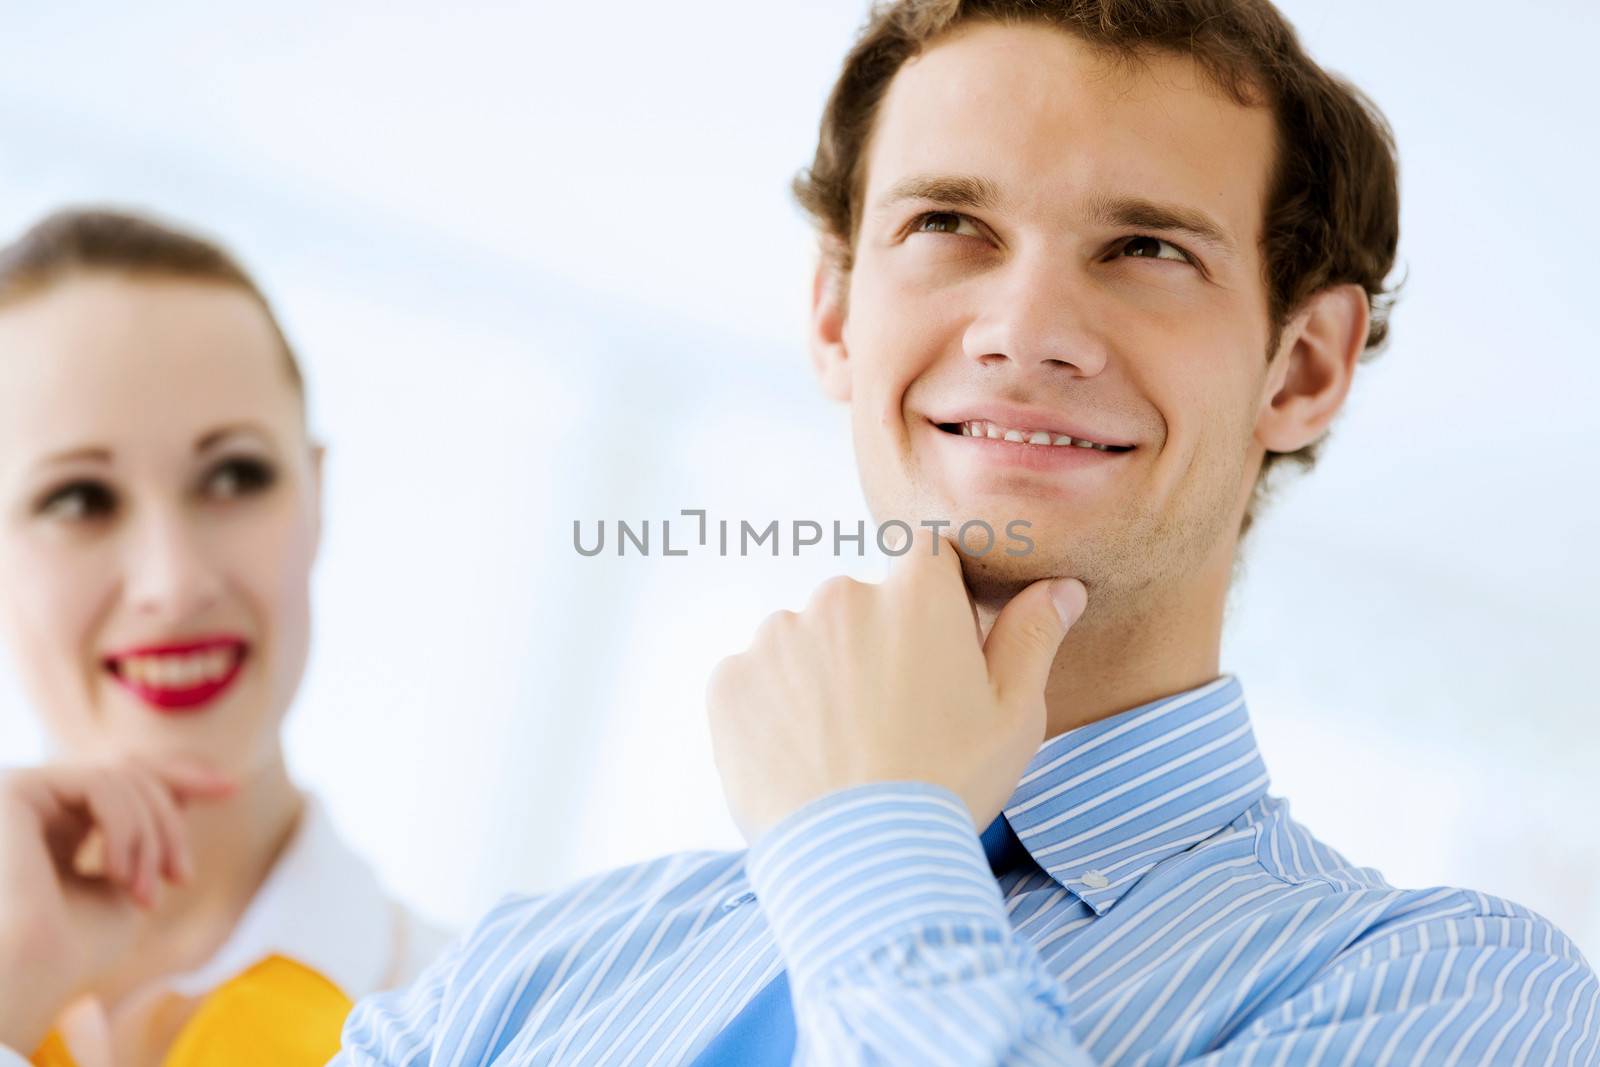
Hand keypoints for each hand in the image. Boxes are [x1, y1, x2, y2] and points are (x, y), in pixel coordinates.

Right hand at [0, 757, 233, 1051]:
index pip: (125, 782)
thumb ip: (147, 831)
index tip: (230, 789)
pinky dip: (126, 827)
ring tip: (146, 892)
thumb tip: (183, 786)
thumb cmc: (76, 947)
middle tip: (181, 877)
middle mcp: (35, 803)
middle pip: (131, 777)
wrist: (30, 978)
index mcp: (55, 825)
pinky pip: (100, 783)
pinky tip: (119, 875)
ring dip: (151, 838)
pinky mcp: (15, 789)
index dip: (179, 778)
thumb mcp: (130, 879)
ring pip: (122, 780)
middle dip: (169, 825)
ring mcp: (22, 791)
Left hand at [707, 528, 1087, 843]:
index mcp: (917, 593)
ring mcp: (777, 636)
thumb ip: (1032, 638)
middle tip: (889, 721)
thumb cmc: (949, 786)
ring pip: (803, 642)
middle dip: (871, 646)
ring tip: (842, 748)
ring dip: (818, 676)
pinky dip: (772, 710)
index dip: (933, 604)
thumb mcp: (1014, 716)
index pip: (927, 559)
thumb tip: (1060, 587)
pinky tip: (802, 759)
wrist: (861, 864)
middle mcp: (840, 595)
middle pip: (859, 604)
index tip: (934, 656)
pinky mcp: (728, 681)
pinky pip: (755, 681)